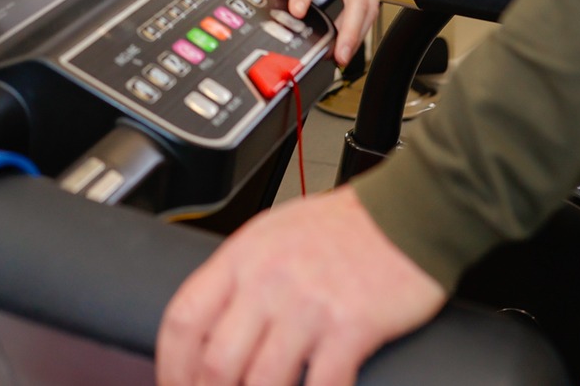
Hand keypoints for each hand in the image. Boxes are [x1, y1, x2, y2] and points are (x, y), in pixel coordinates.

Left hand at [156, 185, 445, 385]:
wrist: (410, 210)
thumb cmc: (346, 225)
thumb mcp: (273, 234)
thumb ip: (240, 275)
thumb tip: (212, 324)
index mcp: (242, 257)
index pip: (184, 319)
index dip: (170, 366)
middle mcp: (269, 280)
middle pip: (216, 363)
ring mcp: (309, 305)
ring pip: (262, 381)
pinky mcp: (352, 326)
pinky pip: (323, 385)